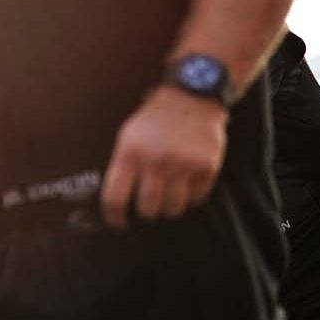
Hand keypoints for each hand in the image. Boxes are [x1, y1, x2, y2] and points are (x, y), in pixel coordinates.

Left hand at [100, 85, 227, 230]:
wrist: (192, 96)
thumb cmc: (156, 118)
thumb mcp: (128, 135)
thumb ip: (122, 165)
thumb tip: (112, 198)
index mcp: (130, 153)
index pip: (115, 197)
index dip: (114, 217)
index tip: (118, 223)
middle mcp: (156, 160)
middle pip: (148, 208)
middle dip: (147, 211)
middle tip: (148, 205)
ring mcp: (183, 164)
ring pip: (173, 208)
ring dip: (169, 207)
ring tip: (168, 195)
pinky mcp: (206, 166)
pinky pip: (196, 198)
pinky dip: (191, 197)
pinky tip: (186, 184)